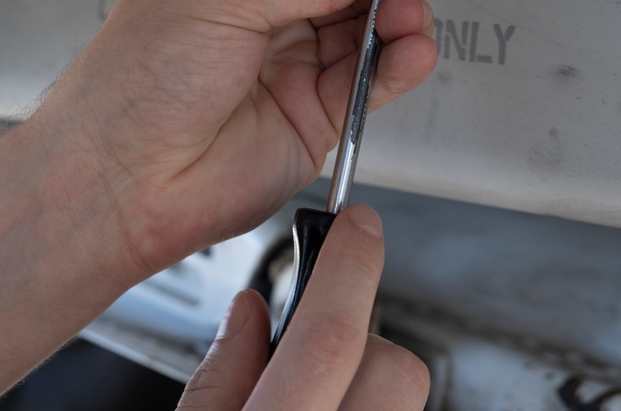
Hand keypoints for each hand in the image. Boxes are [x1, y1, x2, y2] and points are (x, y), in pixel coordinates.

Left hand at [37, 0, 441, 271]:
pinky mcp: (313, 116)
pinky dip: (398, 64)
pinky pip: (370, 82)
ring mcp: (291, 66)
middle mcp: (264, 14)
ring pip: (368, 28)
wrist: (121, 180)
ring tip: (408, 7)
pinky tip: (411, 49)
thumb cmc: (132, 85)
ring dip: (400, 13)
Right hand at [176, 205, 428, 410]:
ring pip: (403, 393)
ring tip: (313, 396)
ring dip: (364, 381)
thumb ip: (218, 377)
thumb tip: (248, 312)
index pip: (329, 337)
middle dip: (359, 343)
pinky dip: (365, 402)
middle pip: (394, 366)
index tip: (358, 227)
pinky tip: (327, 410)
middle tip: (309, 357)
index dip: (348, 268)